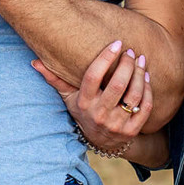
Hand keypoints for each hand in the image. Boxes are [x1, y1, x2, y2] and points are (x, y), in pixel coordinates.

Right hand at [31, 39, 151, 153]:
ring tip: (140, 60)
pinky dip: (148, 90)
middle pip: (117, 85)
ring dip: (139, 74)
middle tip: (130, 51)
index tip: (116, 44)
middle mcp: (100, 114)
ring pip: (134, 95)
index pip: (94, 77)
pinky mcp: (132, 130)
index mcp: (84, 103)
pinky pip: (145, 107)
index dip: (106, 58)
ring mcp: (117, 124)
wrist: (102, 141)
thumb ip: (55, 79)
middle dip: (127, 65)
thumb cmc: (84, 111)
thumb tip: (35, 62)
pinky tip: (146, 76)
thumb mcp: (69, 97)